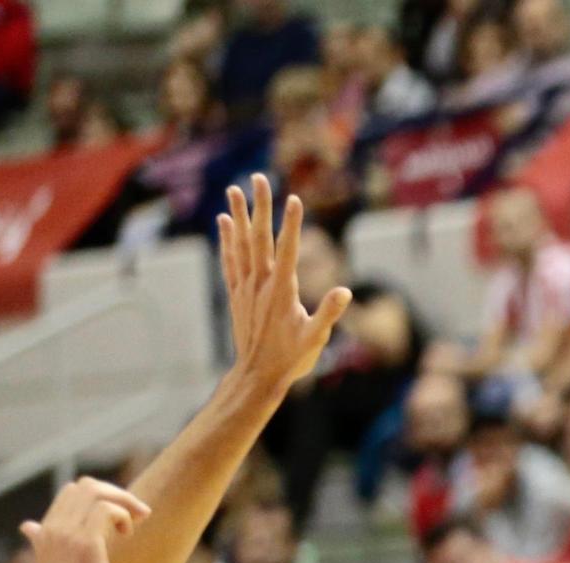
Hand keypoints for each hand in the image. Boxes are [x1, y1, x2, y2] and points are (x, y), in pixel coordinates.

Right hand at [23, 479, 150, 562]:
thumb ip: (42, 543)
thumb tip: (28, 526)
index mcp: (46, 531)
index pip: (72, 492)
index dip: (102, 497)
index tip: (122, 516)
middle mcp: (53, 528)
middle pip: (85, 486)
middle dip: (117, 494)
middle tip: (139, 514)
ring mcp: (67, 534)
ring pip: (96, 491)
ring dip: (124, 501)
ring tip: (136, 522)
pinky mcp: (86, 545)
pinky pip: (107, 509)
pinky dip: (124, 514)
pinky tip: (128, 533)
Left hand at [218, 173, 351, 393]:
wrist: (257, 375)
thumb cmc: (291, 358)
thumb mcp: (316, 339)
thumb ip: (329, 313)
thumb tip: (345, 291)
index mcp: (282, 291)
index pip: (287, 250)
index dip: (291, 224)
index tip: (294, 199)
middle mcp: (261, 284)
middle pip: (259, 237)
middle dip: (260, 207)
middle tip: (259, 179)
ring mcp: (245, 287)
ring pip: (240, 243)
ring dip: (237, 215)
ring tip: (234, 189)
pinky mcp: (236, 294)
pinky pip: (229, 259)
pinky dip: (226, 239)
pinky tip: (224, 222)